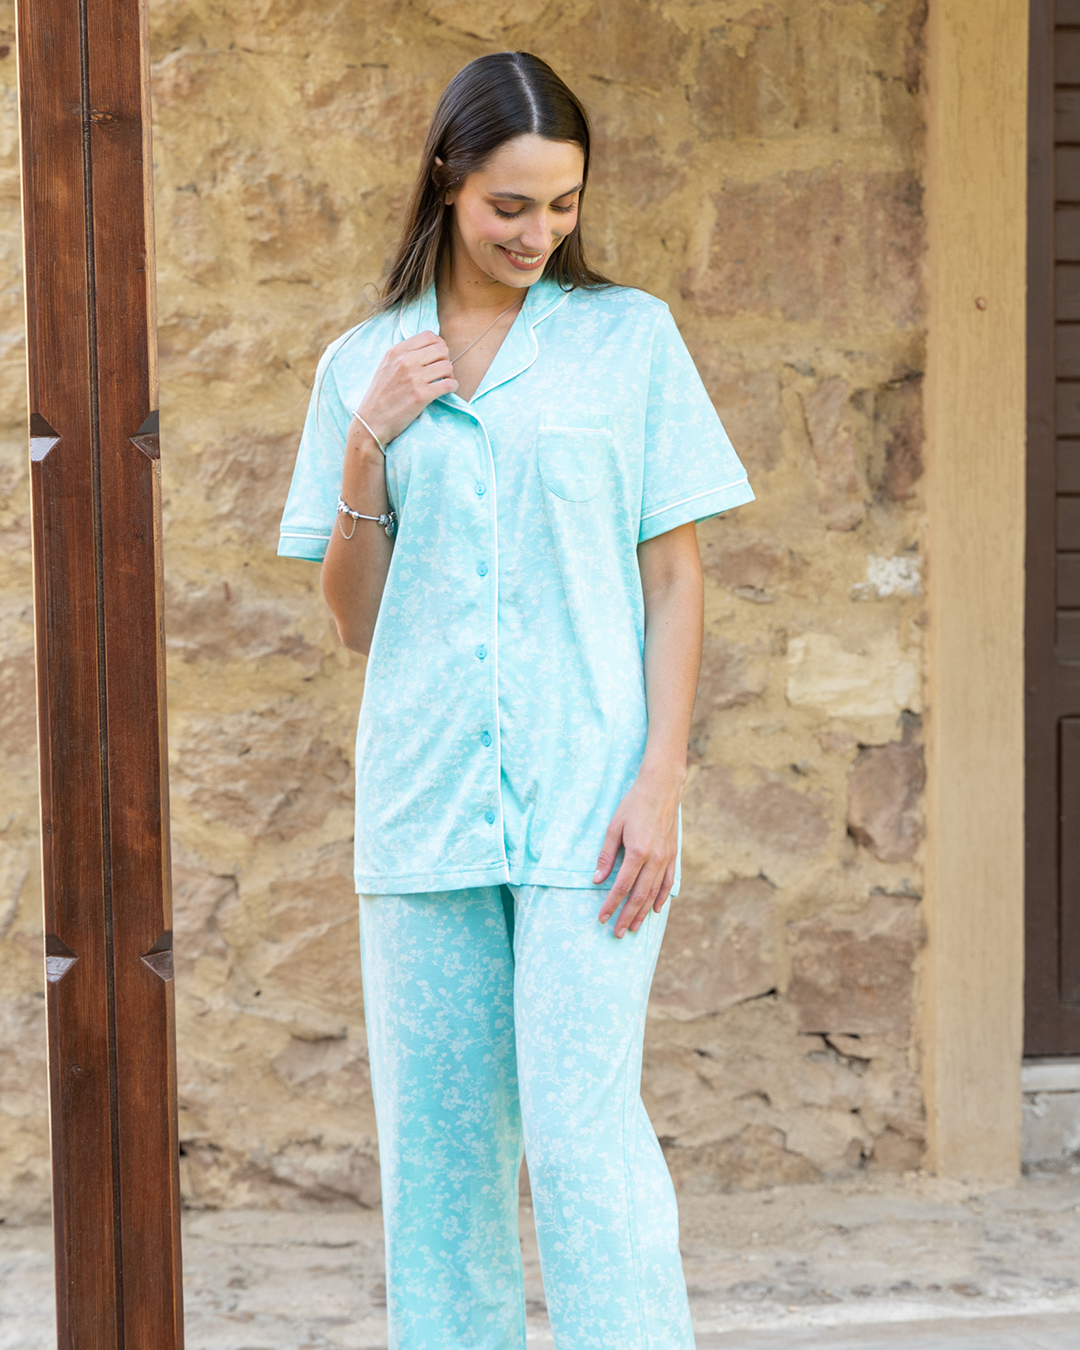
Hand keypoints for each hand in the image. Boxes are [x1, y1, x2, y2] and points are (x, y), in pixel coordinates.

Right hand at [353, 331, 457, 449]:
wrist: (371, 421)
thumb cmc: (380, 395)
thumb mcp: (386, 366)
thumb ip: (404, 355)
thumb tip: (429, 347)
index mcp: (396, 351)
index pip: (429, 336)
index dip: (439, 345)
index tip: (437, 357)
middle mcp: (404, 361)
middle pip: (442, 349)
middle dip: (446, 359)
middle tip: (442, 372)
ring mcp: (413, 378)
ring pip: (447, 366)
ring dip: (450, 374)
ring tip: (444, 381)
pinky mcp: (420, 396)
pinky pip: (448, 384)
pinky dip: (452, 387)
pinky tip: (448, 390)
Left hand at [593, 766, 682, 937]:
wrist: (661, 789)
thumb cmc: (634, 805)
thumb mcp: (615, 827)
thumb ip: (606, 854)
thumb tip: (597, 879)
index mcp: (637, 852)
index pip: (622, 886)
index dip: (611, 905)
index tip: (602, 918)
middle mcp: (654, 859)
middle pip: (640, 896)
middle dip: (627, 916)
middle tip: (618, 933)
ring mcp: (666, 858)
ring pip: (654, 893)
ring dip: (643, 913)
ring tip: (634, 927)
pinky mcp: (672, 855)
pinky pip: (668, 882)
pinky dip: (661, 898)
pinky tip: (654, 910)